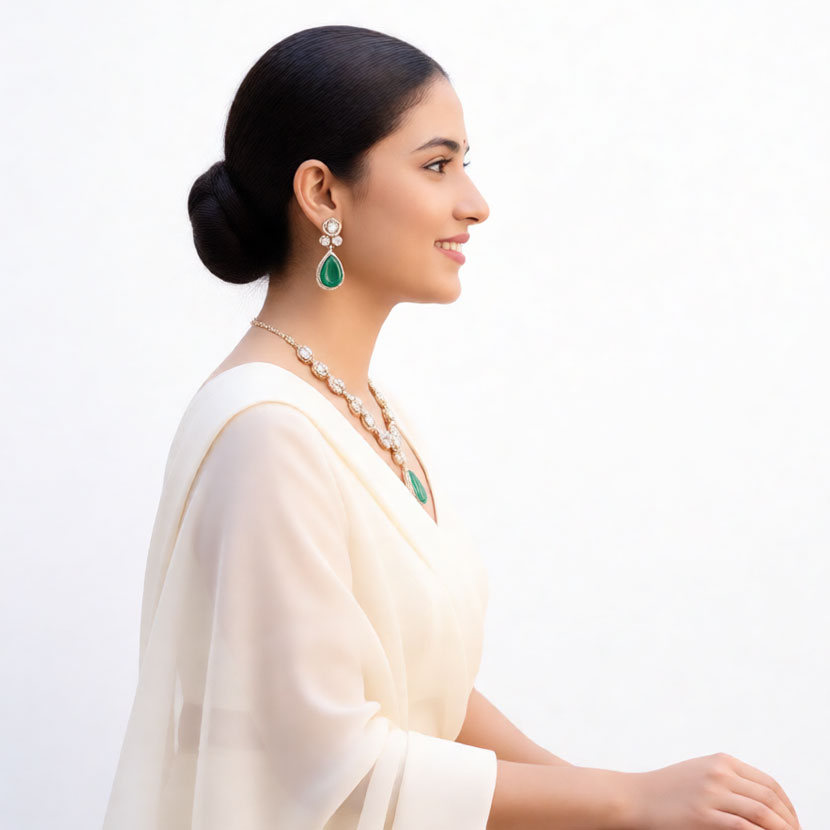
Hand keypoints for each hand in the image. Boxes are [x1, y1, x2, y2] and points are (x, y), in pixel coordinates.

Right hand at [625, 752, 799, 829]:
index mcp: (721, 761)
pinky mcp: (703, 815)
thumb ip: (728, 780)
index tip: (793, 823)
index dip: (788, 807)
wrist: (636, 798)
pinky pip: (743, 827)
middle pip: (769, 799)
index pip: (769, 784)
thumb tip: (764, 804)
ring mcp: (711, 794)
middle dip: (789, 822)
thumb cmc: (668, 790)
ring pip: (762, 813)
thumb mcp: (700, 773)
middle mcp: (719, 774)